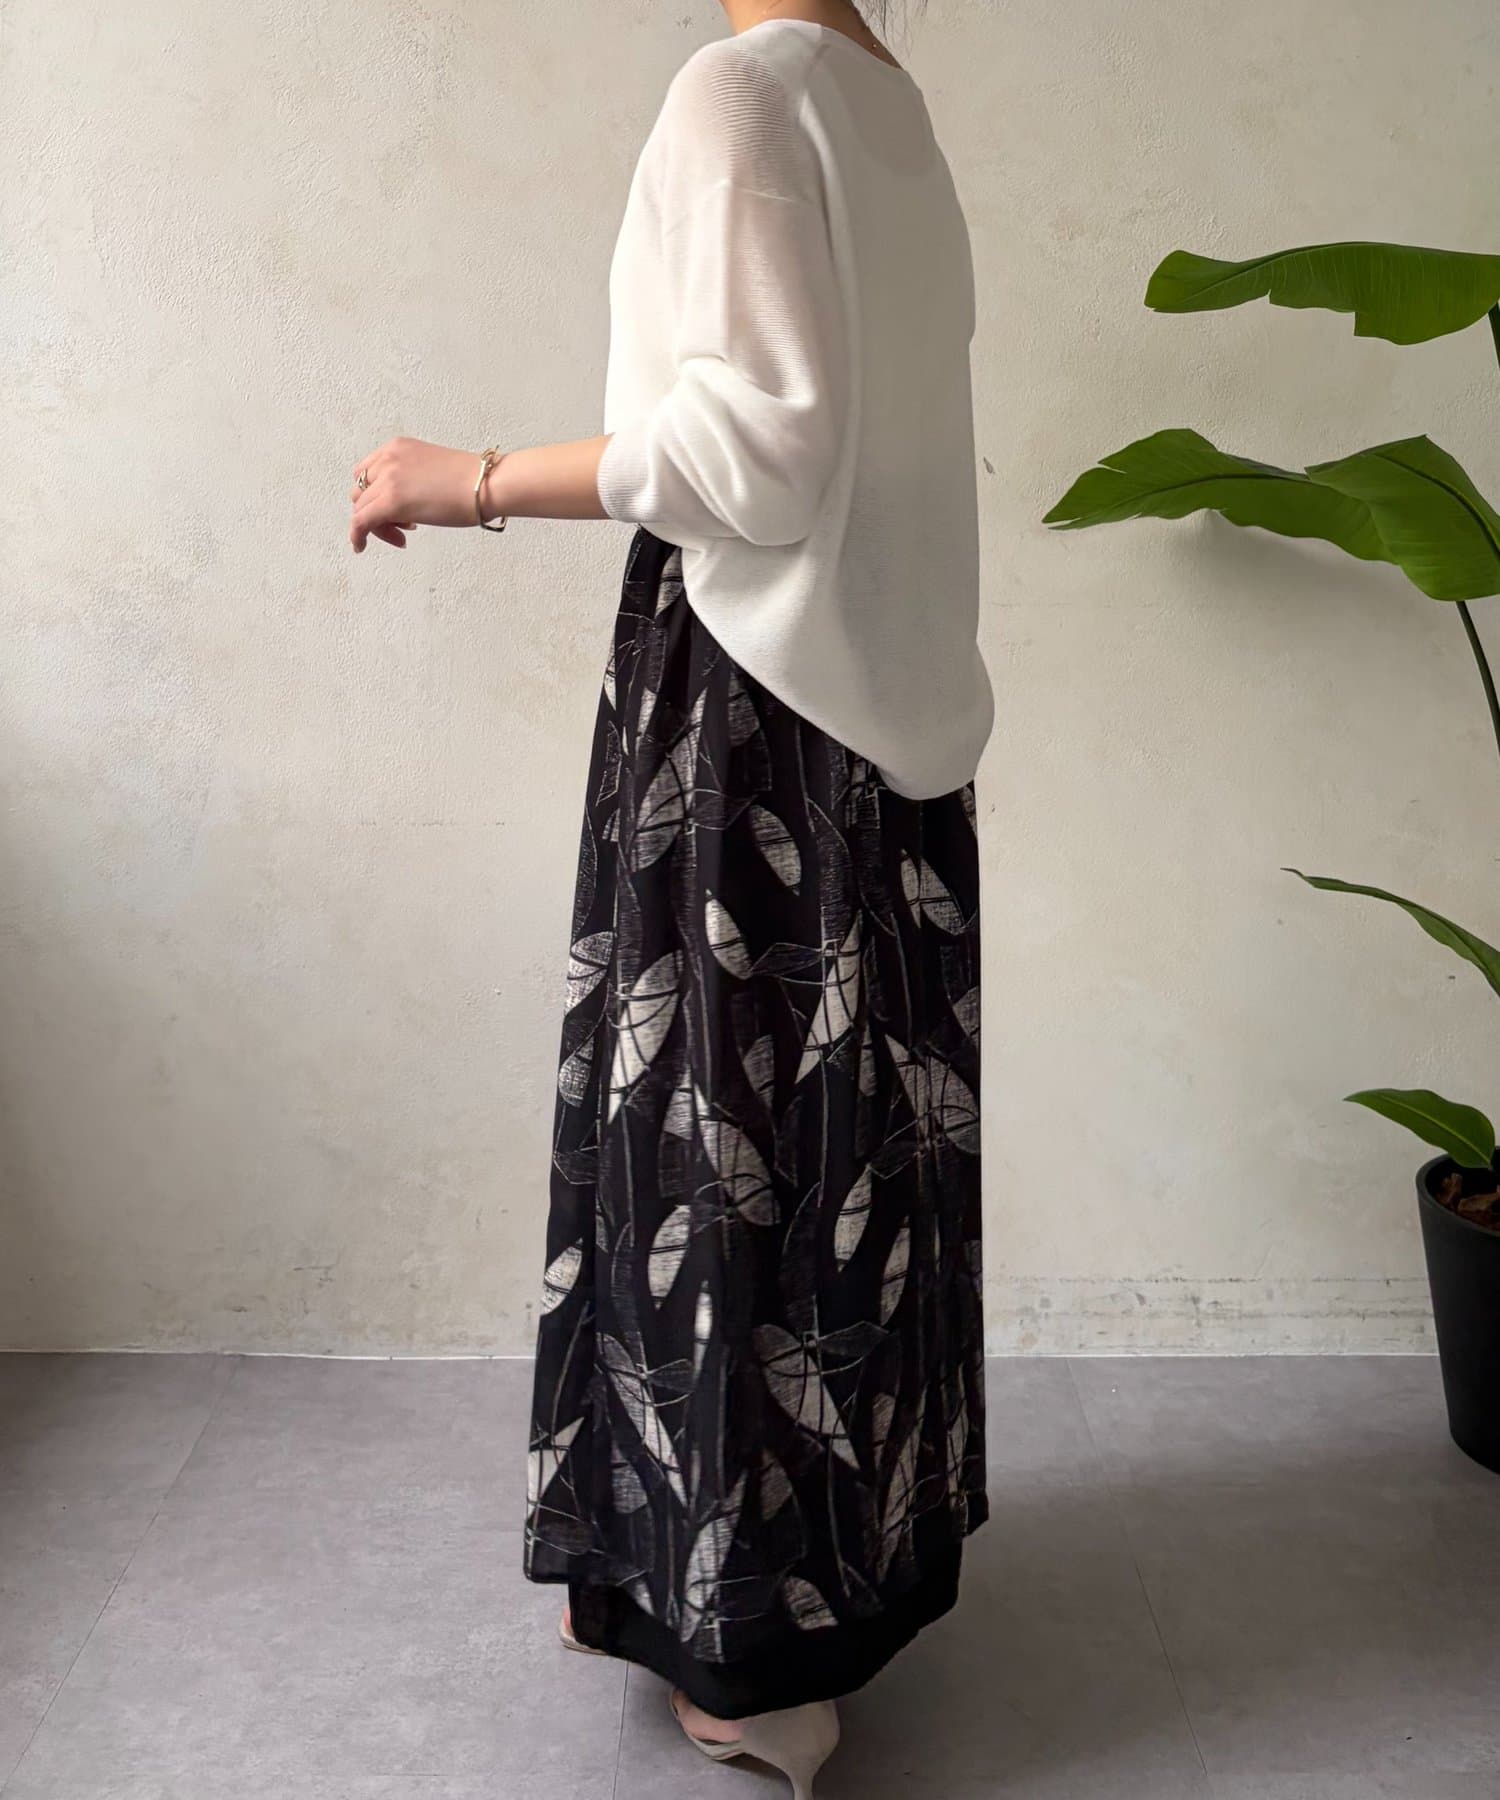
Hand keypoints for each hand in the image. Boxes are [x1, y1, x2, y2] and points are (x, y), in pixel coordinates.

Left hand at [348, 437, 490, 551]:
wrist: (487, 484)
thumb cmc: (472, 481)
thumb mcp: (431, 469)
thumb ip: (410, 480)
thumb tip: (402, 505)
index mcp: (397, 448)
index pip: (368, 474)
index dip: (376, 496)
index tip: (398, 514)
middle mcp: (388, 459)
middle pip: (362, 493)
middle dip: (376, 513)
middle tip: (402, 529)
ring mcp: (388, 479)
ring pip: (361, 508)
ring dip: (376, 526)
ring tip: (403, 537)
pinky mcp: (391, 501)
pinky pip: (360, 521)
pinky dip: (356, 535)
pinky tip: (360, 546)